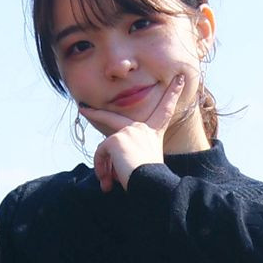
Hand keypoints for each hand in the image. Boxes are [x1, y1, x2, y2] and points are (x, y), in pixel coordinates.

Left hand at [81, 70, 185, 189]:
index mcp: (153, 133)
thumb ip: (127, 159)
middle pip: (113, 120)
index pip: (164, 111)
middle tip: (82, 108)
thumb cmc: (150, 180)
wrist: (151, 183)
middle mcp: (141, 128)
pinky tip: (106, 180)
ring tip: (107, 182)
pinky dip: (100, 167)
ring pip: (104, 147)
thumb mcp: (143, 164)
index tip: (180, 79)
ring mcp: (128, 131)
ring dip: (102, 166)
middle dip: (95, 114)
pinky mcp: (116, 139)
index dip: (173, 94)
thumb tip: (107, 172)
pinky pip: (100, 153)